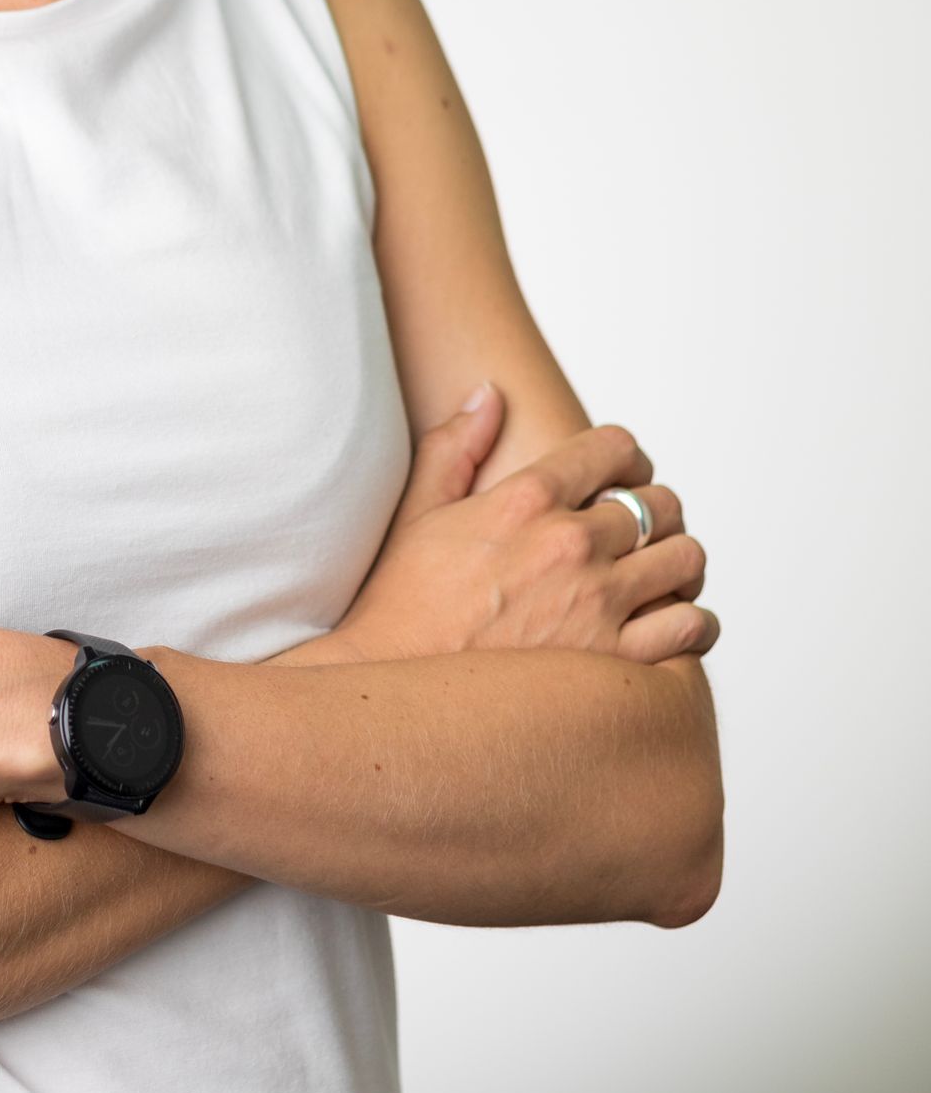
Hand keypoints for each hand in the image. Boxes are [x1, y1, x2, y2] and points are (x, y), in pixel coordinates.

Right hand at [326, 386, 718, 667]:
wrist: (400, 698)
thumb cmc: (402, 608)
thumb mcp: (419, 515)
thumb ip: (455, 446)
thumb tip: (488, 394)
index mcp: (526, 499)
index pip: (613, 448)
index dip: (628, 456)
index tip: (626, 473)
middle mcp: (570, 543)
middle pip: (661, 502)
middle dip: (656, 511)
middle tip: (642, 533)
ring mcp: (599, 604)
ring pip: (686, 559)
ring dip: (679, 564)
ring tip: (659, 578)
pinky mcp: (617, 662)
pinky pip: (692, 627)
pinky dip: (692, 623)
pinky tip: (669, 627)